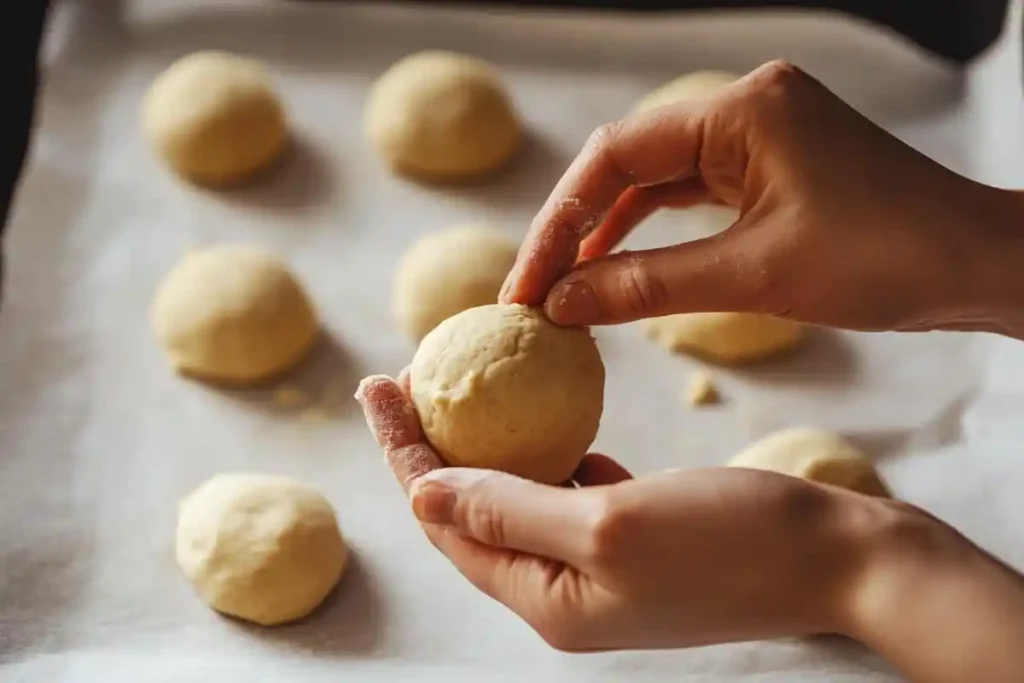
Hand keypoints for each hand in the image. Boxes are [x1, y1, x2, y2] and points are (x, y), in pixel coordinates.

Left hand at [356, 373, 878, 650]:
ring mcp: (603, 567)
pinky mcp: (638, 539)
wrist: (841, 557)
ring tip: (459, 386)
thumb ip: (510, 510)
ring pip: (518, 499)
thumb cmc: (733, 541)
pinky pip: (570, 491)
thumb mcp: (610, 524)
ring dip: (486, 444)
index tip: (378, 384)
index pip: (446, 521)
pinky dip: (547, 450)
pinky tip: (542, 413)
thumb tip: (420, 495)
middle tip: (405, 375)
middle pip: (472, 511)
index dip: (404, 452)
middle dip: (432, 445)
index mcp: (548, 600)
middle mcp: (566, 592)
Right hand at [500, 60, 1023, 337]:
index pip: (616, 155)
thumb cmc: (886, 259)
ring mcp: (757, 133)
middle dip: (575, 225)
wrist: (976, 264)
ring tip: (562, 282)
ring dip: (607, 229)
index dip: (559, 220)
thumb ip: (647, 286)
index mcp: (740, 111)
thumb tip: (564, 303)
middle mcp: (743, 107)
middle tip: (533, 288)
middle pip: (628, 160)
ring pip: (656, 177)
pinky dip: (651, 229)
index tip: (527, 282)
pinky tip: (615, 262)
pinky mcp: (768, 163)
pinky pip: (690, 191)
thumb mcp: (753, 276)